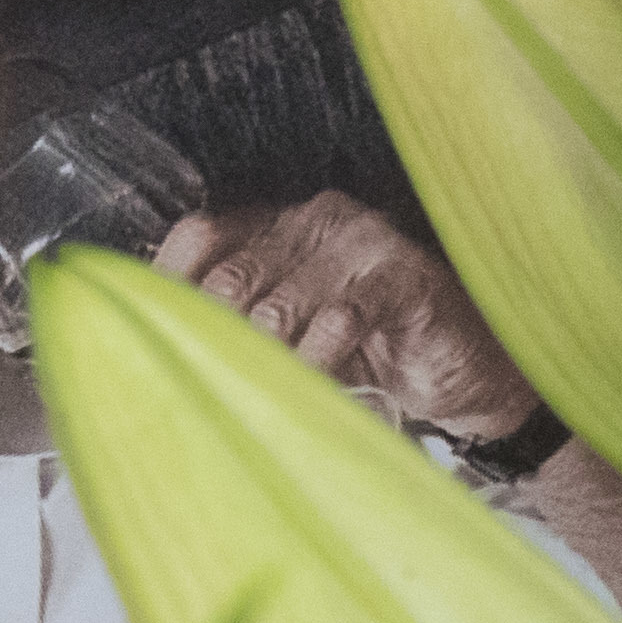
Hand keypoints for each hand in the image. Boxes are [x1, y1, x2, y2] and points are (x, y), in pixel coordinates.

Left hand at [157, 193, 541, 441]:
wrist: (467, 368)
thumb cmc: (374, 352)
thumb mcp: (293, 336)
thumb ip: (238, 328)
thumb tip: (157, 353)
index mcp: (279, 225)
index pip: (198, 236)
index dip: (168, 289)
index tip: (154, 347)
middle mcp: (314, 221)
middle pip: (230, 278)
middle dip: (219, 346)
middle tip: (218, 393)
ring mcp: (361, 244)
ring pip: (277, 307)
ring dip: (266, 366)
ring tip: (268, 402)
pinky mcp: (403, 278)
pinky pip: (339, 320)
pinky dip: (319, 363)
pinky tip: (318, 387)